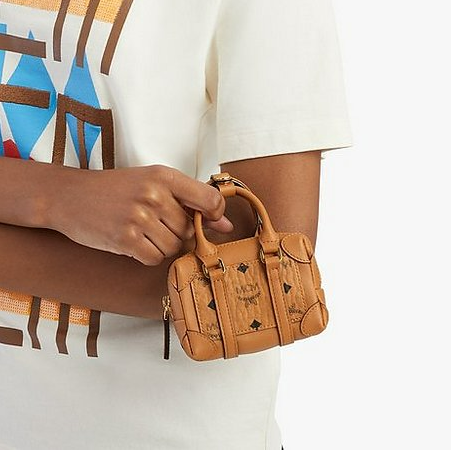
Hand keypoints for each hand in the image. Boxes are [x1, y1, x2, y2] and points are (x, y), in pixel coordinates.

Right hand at [48, 164, 233, 265]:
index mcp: (164, 176)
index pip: (210, 200)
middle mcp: (154, 195)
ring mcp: (139, 218)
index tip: (207, 220)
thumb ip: (191, 202)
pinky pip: (155, 258)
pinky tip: (134, 241)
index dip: (215, 215)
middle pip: (189, 229)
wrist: (70, 196)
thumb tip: (227, 225)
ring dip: (162, 245)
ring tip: (143, 231)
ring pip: (174, 246)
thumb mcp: (153, 183)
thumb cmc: (116, 189)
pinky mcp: (125, 240)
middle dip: (178, 231)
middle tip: (156, 222)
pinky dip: (148, 255)